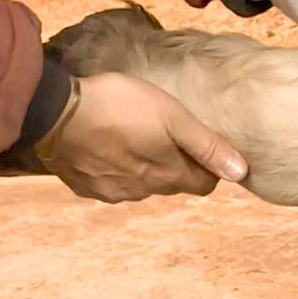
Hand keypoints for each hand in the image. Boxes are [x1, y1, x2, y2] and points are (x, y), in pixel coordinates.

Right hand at [43, 73, 246, 202]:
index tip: (196, 142)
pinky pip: (111, 182)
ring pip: (142, 184)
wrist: (55, 111)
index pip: (204, 184)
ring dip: (144, 166)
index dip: (206, 164)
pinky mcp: (86, 186)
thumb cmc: (120, 106)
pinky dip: (114, 168)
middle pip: (173, 183)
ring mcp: (112, 192)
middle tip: (164, 133)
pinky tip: (106, 145)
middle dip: (176, 164)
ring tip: (132, 135)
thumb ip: (207, 146)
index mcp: (168, 176)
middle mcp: (143, 192)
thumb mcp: (173, 117)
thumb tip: (242, 172)